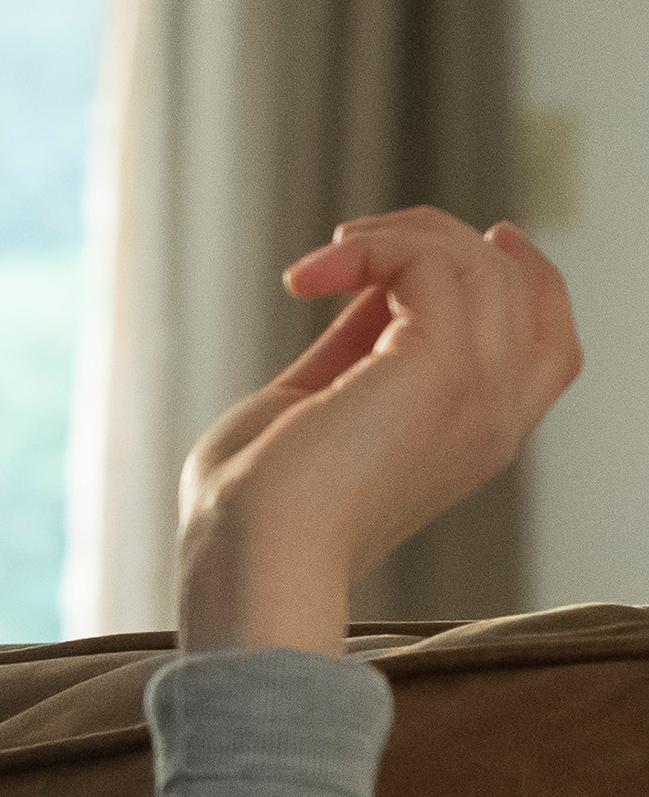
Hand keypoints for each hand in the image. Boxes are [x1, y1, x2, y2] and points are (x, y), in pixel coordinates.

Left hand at [176, 208, 581, 652]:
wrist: (247, 564)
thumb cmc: (254, 510)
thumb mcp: (316, 406)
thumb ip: (355, 348)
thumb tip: (369, 285)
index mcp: (475, 437)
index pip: (548, 341)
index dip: (529, 277)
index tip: (484, 232)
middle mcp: (494, 418)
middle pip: (518, 287)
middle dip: (434, 241)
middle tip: (345, 244)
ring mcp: (477, 395)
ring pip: (479, 264)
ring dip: (393, 238)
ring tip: (321, 263)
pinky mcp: (441, 370)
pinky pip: (433, 263)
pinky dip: (372, 249)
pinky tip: (308, 278)